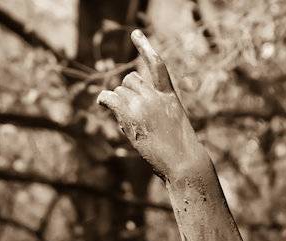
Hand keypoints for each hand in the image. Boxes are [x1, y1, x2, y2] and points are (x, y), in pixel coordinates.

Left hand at [96, 30, 208, 182]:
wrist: (183, 160)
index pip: (156, 64)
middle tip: (130, 112)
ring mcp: (143, 103)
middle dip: (126, 93)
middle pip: (130, 80)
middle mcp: (155, 94)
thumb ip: (155, 111)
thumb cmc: (179, 150)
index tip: (135, 34)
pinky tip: (102, 104)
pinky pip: (110, 98)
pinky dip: (104, 100)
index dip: (144, 47)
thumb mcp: (172, 124)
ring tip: (129, 123)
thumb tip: (122, 112)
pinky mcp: (131, 115)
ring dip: (118, 104)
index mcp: (169, 94)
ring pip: (119, 92)